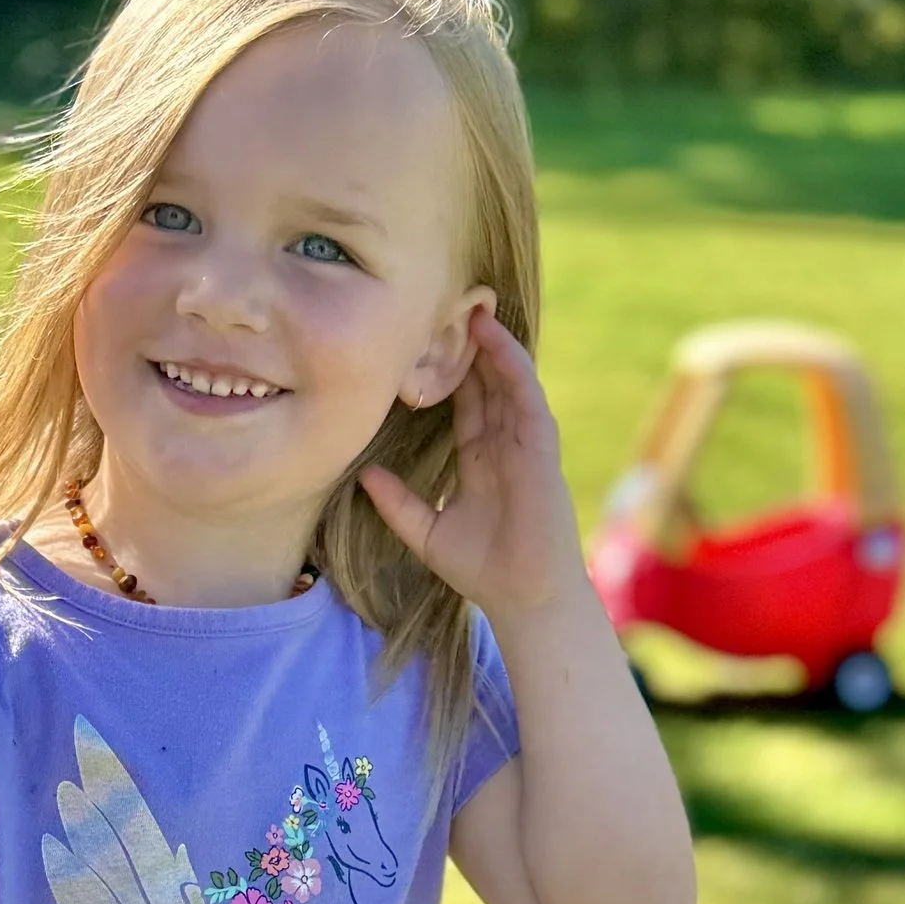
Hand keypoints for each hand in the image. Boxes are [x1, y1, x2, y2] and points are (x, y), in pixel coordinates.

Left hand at [358, 313, 586, 621]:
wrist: (522, 597)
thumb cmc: (482, 570)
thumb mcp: (426, 532)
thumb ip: (397, 503)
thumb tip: (363, 476)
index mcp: (480, 460)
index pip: (463, 404)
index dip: (445, 373)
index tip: (419, 342)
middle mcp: (504, 444)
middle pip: (486, 383)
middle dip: (469, 348)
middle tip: (444, 306)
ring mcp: (525, 443)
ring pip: (508, 380)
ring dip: (492, 344)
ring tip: (471, 307)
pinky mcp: (541, 447)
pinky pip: (527, 396)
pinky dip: (513, 365)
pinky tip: (495, 339)